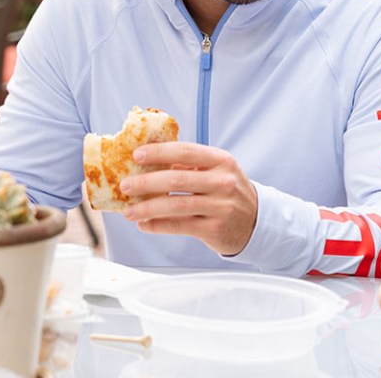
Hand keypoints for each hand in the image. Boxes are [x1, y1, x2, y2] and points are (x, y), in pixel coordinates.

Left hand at [119, 141, 258, 255]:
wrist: (255, 220)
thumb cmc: (227, 191)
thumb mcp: (217, 171)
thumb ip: (189, 164)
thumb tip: (148, 161)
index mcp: (221, 161)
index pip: (186, 151)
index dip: (159, 152)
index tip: (137, 155)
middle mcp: (223, 182)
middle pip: (177, 179)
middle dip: (146, 182)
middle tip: (125, 185)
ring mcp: (220, 206)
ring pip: (176, 205)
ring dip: (147, 208)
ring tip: (129, 211)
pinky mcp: (215, 228)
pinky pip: (180, 226)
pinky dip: (158, 225)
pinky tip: (144, 225)